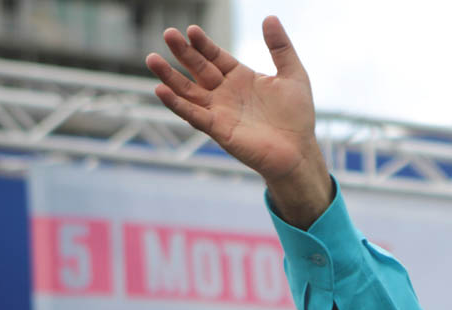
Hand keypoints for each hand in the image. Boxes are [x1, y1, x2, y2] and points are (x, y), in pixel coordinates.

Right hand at [146, 16, 331, 226]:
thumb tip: (270, 17)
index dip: (202, 44)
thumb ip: (280, 47)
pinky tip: (160, 90)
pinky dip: (177, 104)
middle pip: (198, 69)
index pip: (215, 56)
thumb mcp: (293, 75)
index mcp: (240, 77)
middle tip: (168, 34)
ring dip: (170, 77)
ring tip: (152, 59)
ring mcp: (219, 111)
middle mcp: (225, 93)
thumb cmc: (297, 116)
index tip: (191, 30)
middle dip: (183, 52)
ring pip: (188, 91)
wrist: (299, 150)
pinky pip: (193, 115)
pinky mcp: (218, 129)